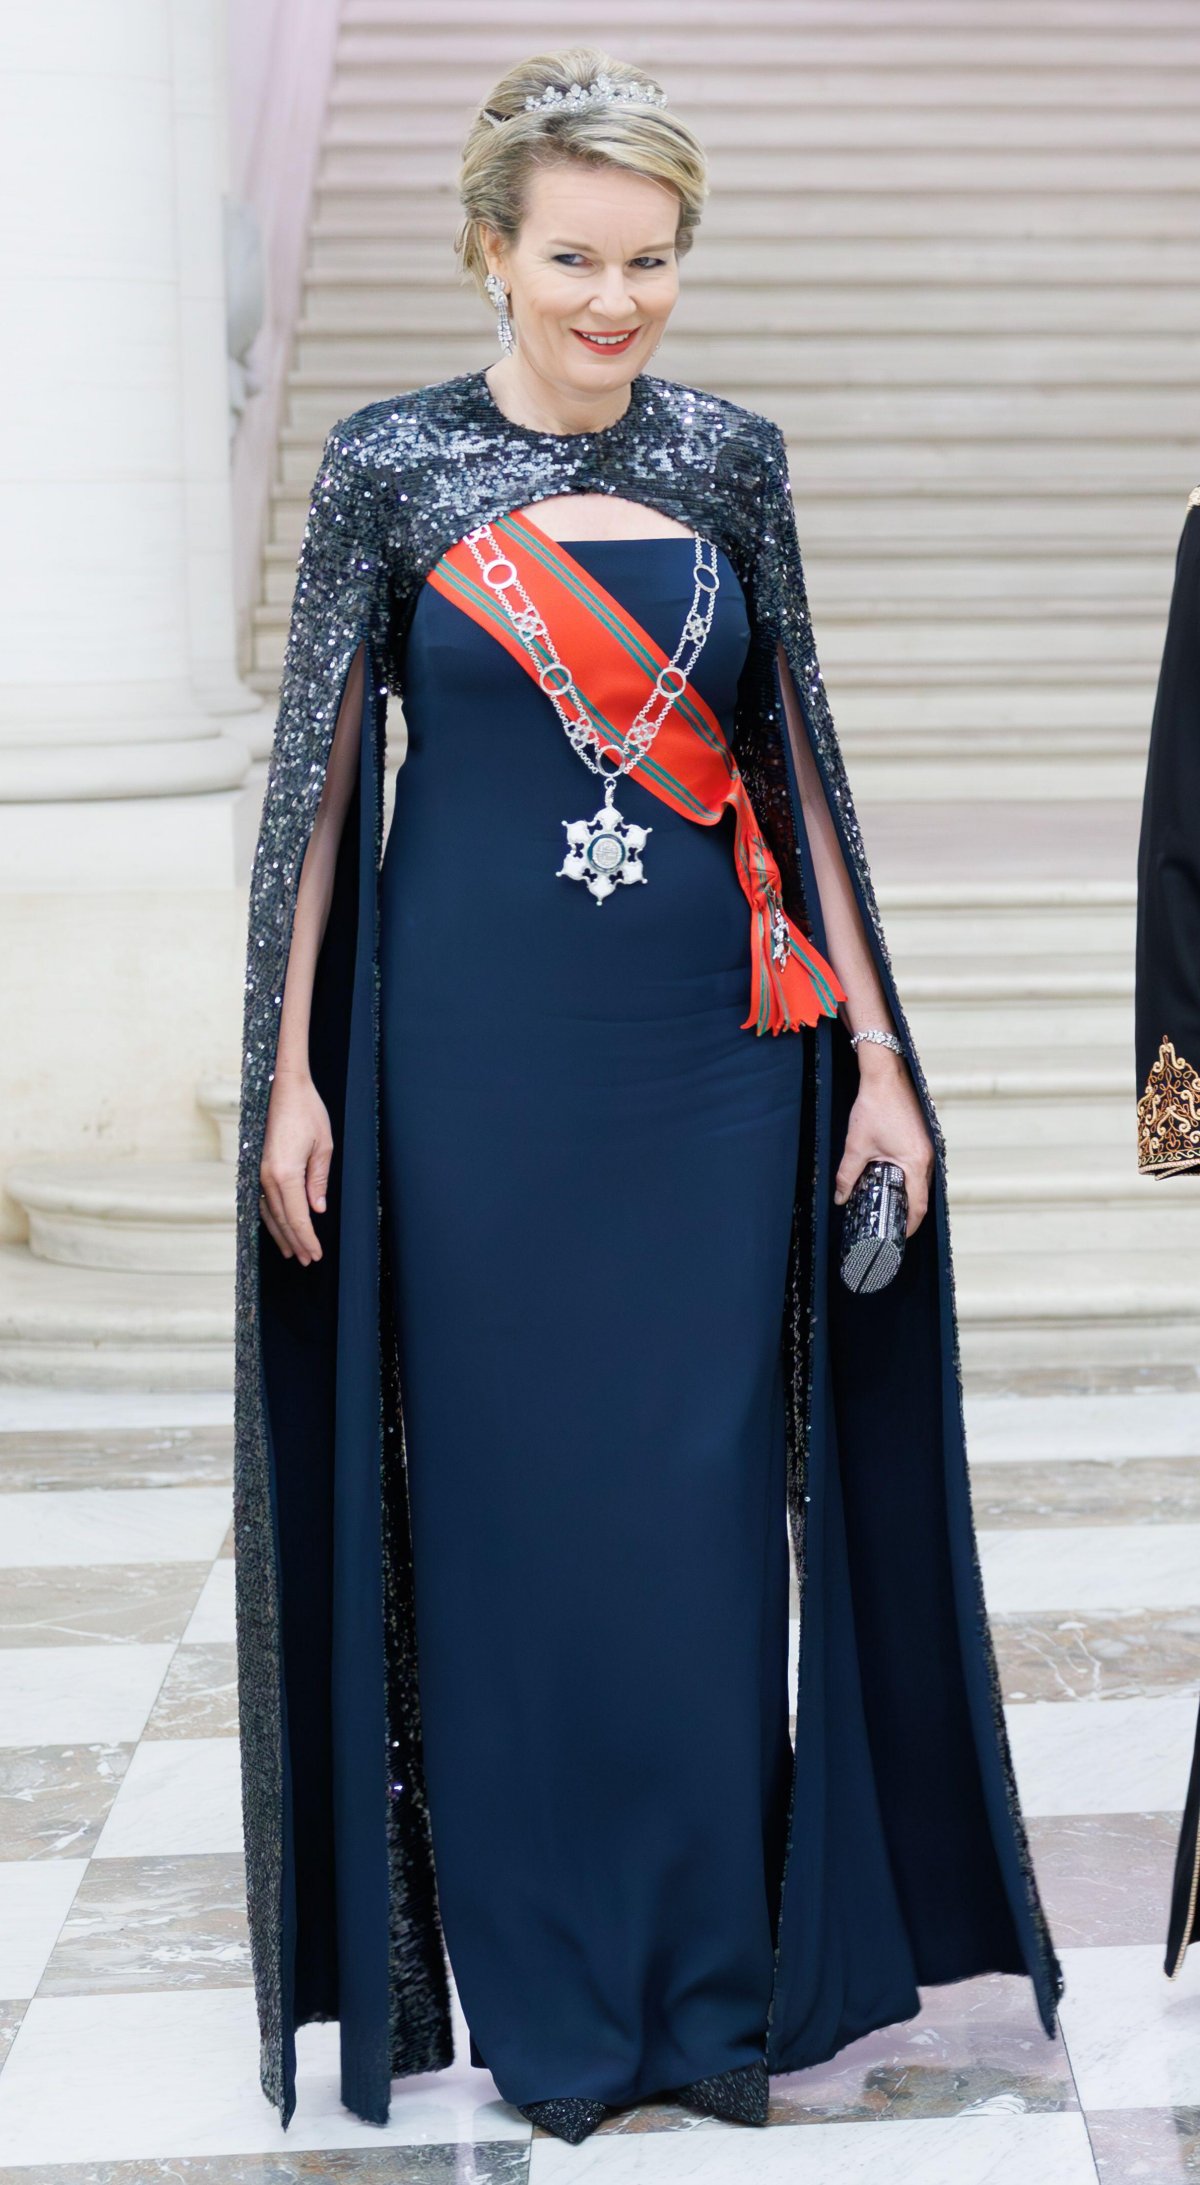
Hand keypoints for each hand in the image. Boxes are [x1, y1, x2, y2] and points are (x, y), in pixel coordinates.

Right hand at [259, 1067, 332, 1264]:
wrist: (285, 1088)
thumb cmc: (308, 1112)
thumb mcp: (324, 1147)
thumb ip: (318, 1181)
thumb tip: (316, 1209)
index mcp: (285, 1173)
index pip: (297, 1216)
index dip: (306, 1238)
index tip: (315, 1254)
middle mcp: (267, 1176)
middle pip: (282, 1219)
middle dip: (295, 1241)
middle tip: (306, 1260)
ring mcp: (258, 1172)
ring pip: (269, 1212)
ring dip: (281, 1233)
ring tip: (290, 1251)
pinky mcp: (257, 1166)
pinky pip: (263, 1200)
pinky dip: (270, 1217)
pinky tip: (276, 1227)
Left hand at [833, 1045, 933, 1238]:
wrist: (886, 1077)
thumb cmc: (875, 1107)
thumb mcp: (856, 1146)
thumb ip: (847, 1175)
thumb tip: (841, 1197)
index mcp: (915, 1162)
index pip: (919, 1205)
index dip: (910, 1225)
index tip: (899, 1237)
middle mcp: (927, 1157)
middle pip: (922, 1196)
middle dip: (908, 1214)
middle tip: (891, 1228)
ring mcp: (928, 1147)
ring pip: (922, 1182)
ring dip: (909, 1196)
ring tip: (891, 1209)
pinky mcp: (923, 1139)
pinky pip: (919, 1168)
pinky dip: (910, 1180)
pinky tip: (894, 1183)